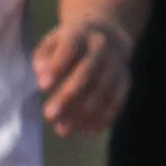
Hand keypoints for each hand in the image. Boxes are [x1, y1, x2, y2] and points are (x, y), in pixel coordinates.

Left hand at [33, 18, 130, 136]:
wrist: (108, 33)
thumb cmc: (69, 42)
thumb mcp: (52, 41)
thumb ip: (43, 56)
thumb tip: (40, 73)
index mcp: (79, 34)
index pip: (69, 49)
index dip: (57, 67)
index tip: (41, 87)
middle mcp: (101, 48)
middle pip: (87, 72)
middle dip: (68, 96)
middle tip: (49, 116)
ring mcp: (116, 65)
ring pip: (103, 90)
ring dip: (84, 113)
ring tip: (63, 130)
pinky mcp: (126, 81)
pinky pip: (118, 101)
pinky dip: (103, 118)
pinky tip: (87, 132)